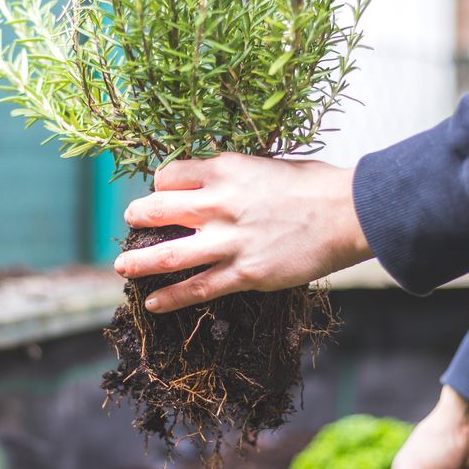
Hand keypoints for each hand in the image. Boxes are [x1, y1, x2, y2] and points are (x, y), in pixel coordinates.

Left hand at [112, 152, 371, 312]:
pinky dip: (171, 297)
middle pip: (158, 209)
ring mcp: (229, 241)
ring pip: (169, 254)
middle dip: (139, 216)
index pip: (170, 175)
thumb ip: (234, 177)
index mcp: (224, 170)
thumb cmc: (314, 185)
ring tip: (122, 268)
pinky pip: (198, 288)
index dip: (161, 184)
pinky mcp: (244, 273)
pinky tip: (153, 302)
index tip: (162, 192)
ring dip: (140, 262)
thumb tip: (215, 185)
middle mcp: (218, 204)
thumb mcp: (265, 166)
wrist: (346, 212)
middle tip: (131, 222)